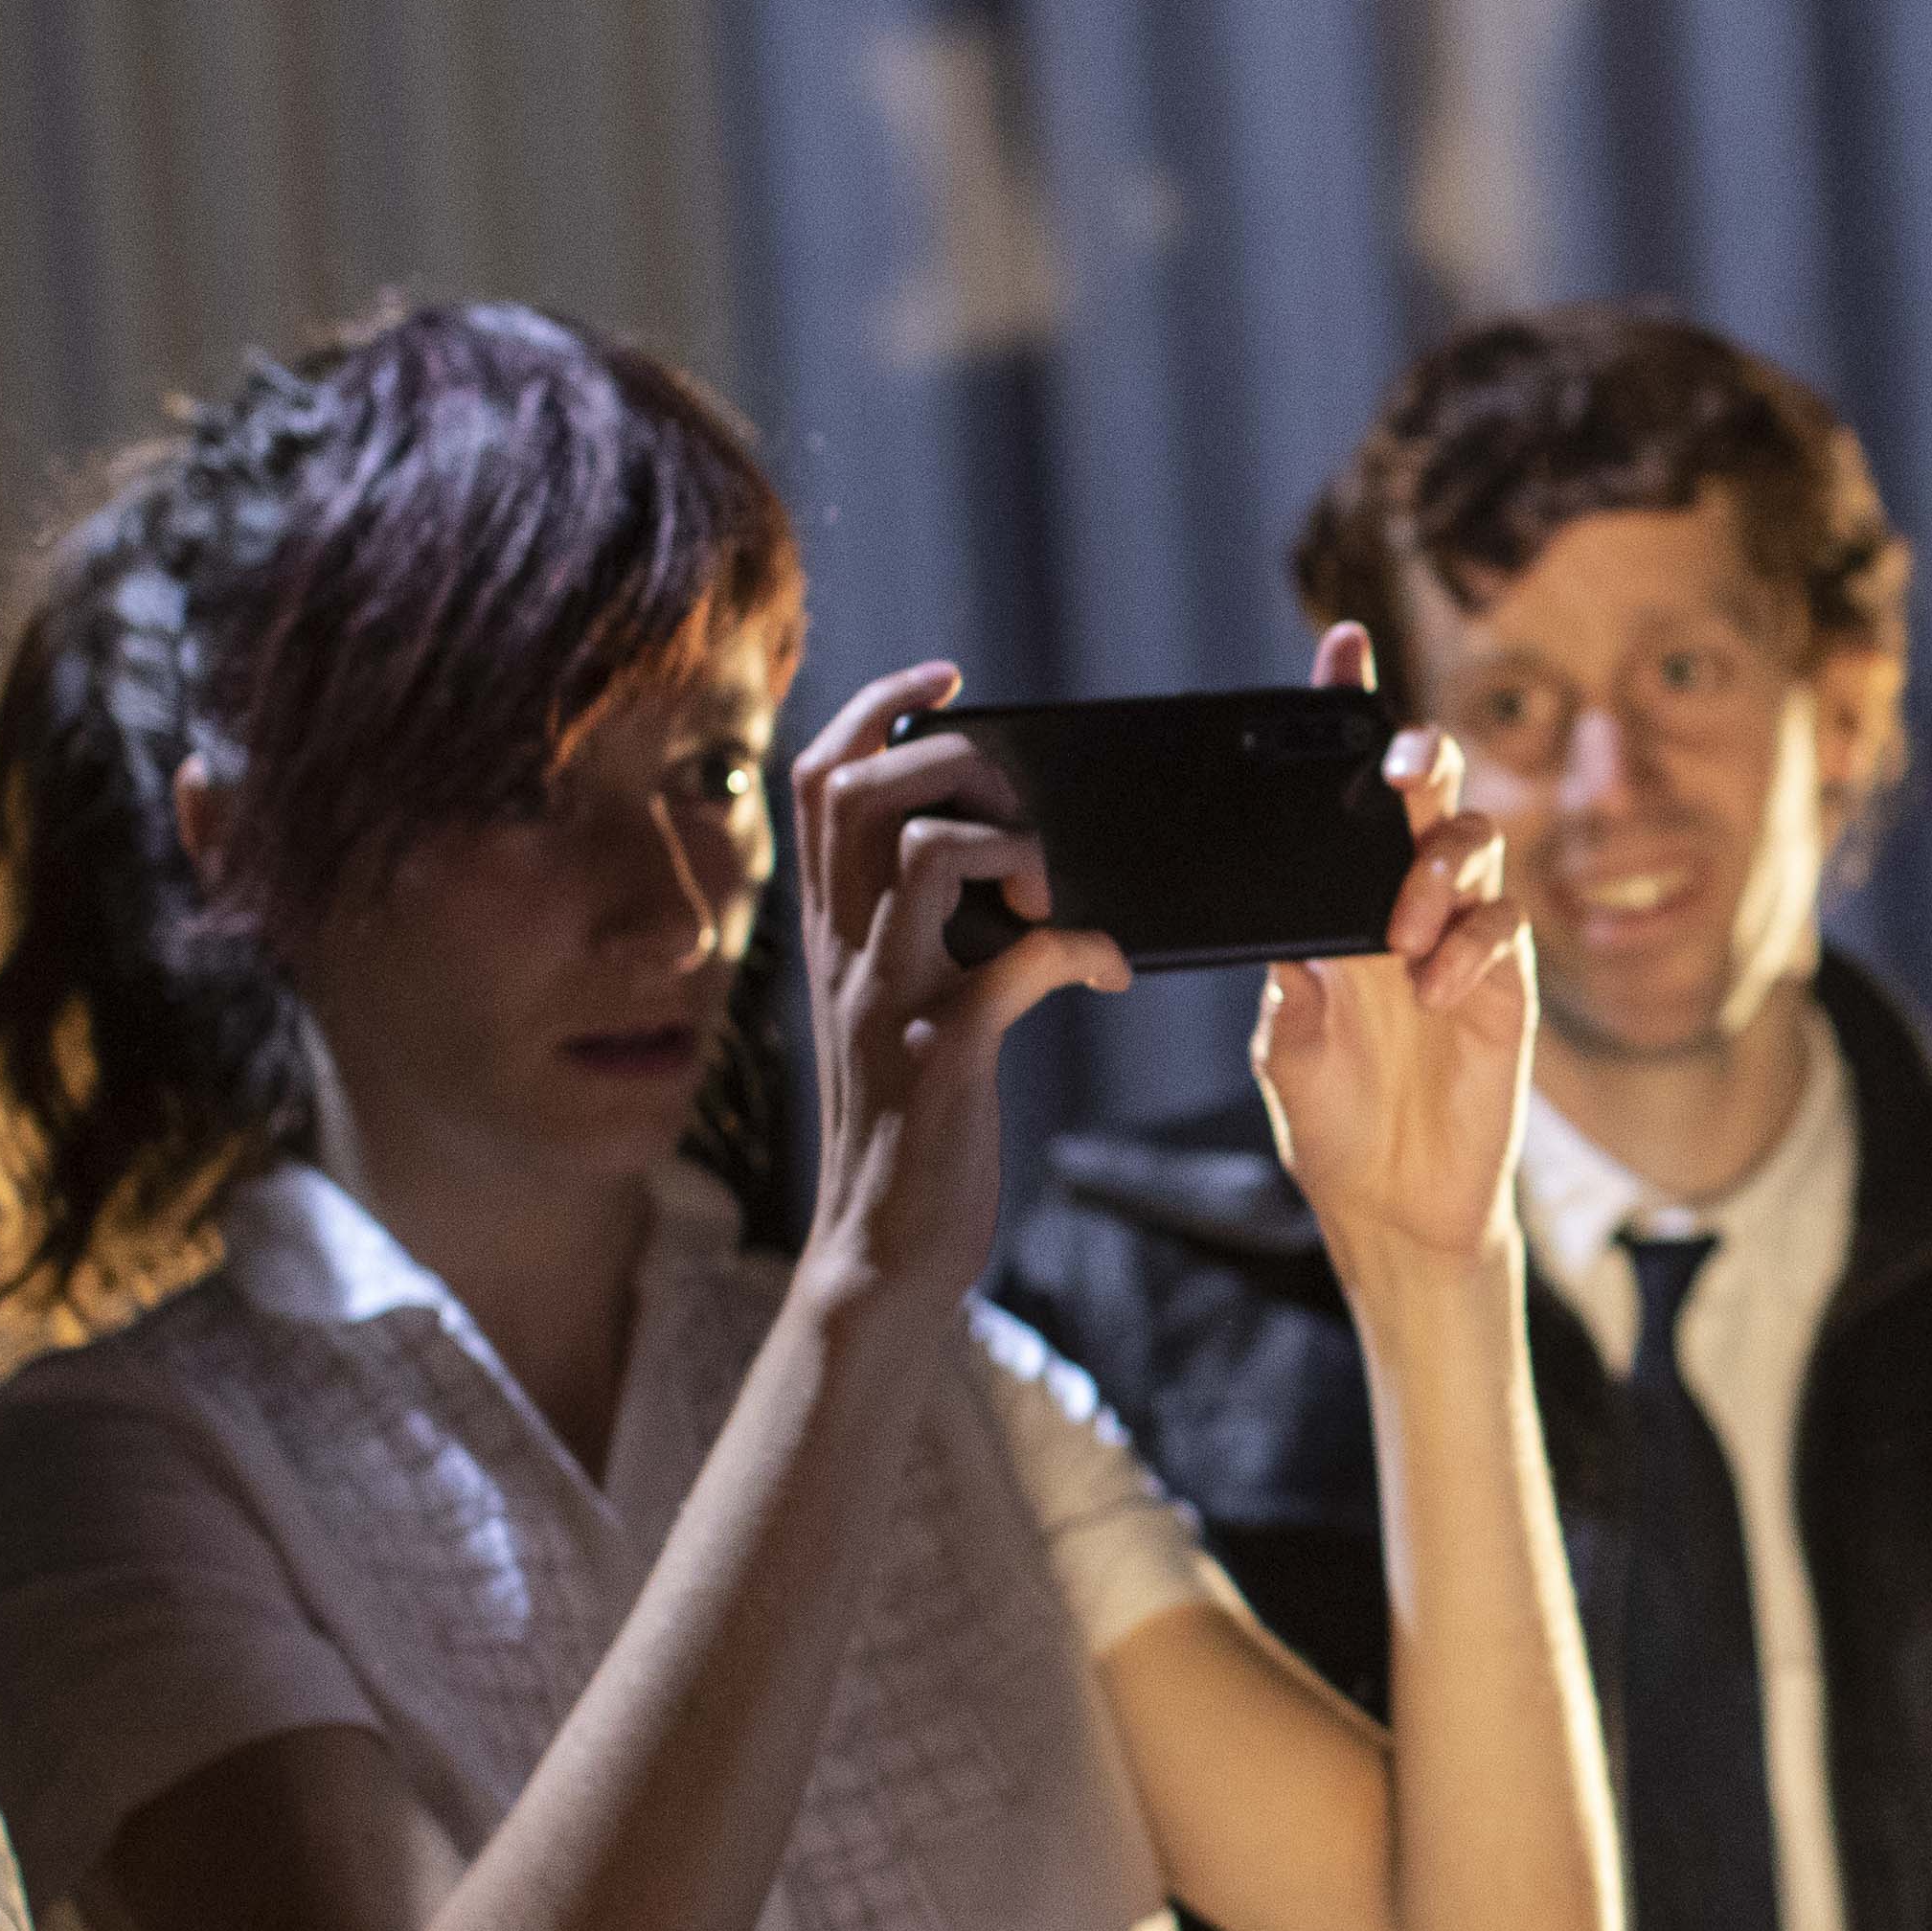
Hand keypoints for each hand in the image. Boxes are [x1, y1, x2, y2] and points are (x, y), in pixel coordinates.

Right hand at [788, 660, 1131, 1304]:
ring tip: (1054, 884)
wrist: (882, 1253)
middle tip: (1021, 793)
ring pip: (924, 854)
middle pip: (859, 790)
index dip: (876, 706)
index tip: (946, 677)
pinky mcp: (948, 1055)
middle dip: (951, 754)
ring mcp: (889, 1000)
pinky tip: (1112, 967)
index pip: (819, 778)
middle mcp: (844, 951)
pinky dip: (1083, 945)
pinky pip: (1019, 964)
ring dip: (1008, 839)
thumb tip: (1003, 849)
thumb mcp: (899, 1003)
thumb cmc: (913, 1120)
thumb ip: (921, 927)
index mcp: (833, 930)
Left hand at [1248, 626, 1534, 1292]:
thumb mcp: (1288, 1058)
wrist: (1398, 1205)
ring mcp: (1457, 934)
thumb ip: (1295, 1005)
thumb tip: (1304, 948)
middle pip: (1428, 789)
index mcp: (1333, 898)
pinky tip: (1437, 991)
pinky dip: (1470, 946)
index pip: (1340, 788)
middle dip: (1420, 757)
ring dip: (1436, 870)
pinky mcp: (1505, 980)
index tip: (1344, 643)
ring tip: (1400, 937)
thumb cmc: (1332, 1122)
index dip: (1348, 711)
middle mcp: (1399, 899)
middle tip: (1400, 775)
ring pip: (1472, 843)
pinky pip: (1502, 925)